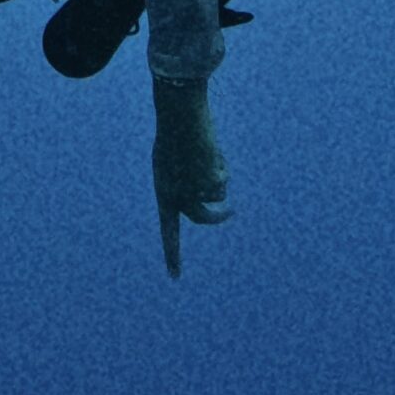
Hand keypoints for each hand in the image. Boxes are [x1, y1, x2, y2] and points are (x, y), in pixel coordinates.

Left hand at [151, 78, 230, 278]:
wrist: (179, 117)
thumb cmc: (173, 134)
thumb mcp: (173, 161)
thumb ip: (184, 181)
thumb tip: (211, 194)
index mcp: (164, 194)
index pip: (168, 231)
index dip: (172, 254)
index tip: (174, 277)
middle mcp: (177, 198)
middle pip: (203, 218)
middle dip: (219, 216)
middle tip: (230, 212)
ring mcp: (195, 191)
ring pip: (216, 194)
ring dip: (217, 175)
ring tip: (207, 153)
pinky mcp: (210, 181)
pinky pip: (222, 179)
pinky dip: (220, 165)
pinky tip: (210, 149)